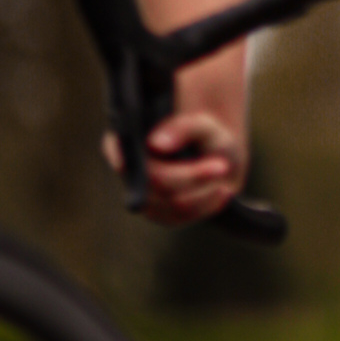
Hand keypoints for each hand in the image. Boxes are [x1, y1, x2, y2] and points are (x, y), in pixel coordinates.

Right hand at [104, 105, 246, 225]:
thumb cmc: (205, 136)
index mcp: (128, 142)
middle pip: (156, 179)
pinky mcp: (161, 214)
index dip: (119, 154)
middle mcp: (130, 171)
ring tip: (225, 172)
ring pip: (171, 203)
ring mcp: (143, 197)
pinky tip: (223, 191)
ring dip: (203, 192)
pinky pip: (182, 216)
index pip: (114, 147)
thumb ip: (181, 128)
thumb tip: (155, 145)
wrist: (219, 157)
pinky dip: (206, 204)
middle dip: (192, 175)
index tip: (136, 157)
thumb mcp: (202, 124)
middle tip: (223, 165)